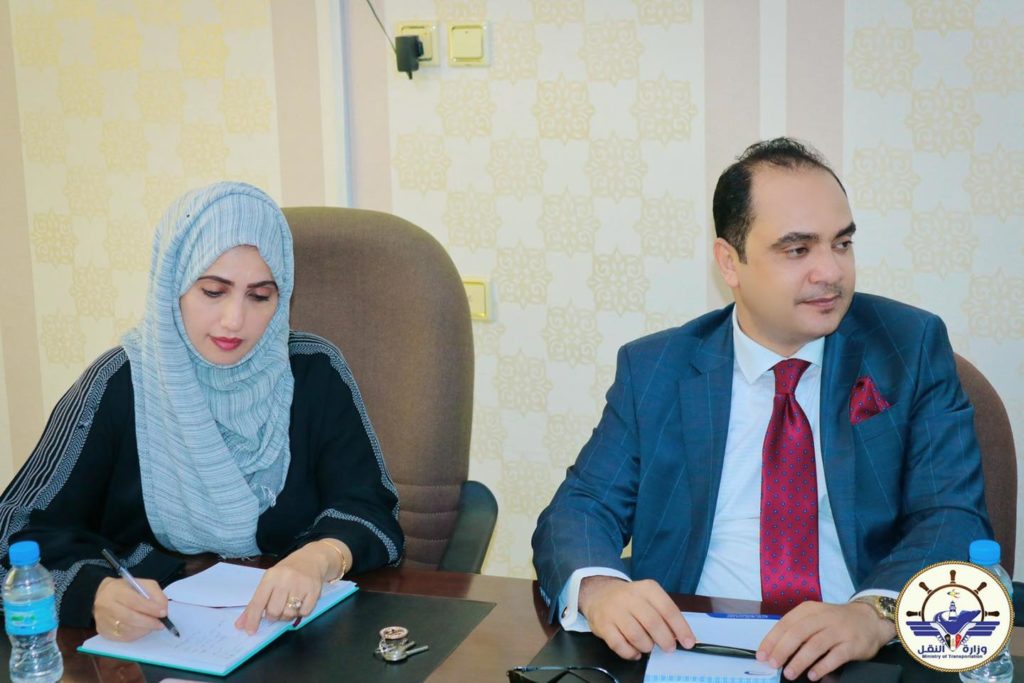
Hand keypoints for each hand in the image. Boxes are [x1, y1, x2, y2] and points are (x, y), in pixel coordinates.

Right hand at [93, 577, 168, 641]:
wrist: (104, 594)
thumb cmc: (127, 589)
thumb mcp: (143, 584)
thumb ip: (155, 594)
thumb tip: (163, 609)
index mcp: (115, 590)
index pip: (134, 601)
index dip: (150, 608)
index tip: (163, 613)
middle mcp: (105, 605)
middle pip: (129, 617)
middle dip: (148, 622)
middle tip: (161, 624)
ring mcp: (102, 620)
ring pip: (126, 629)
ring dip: (143, 629)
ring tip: (153, 626)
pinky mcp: (103, 631)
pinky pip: (122, 637)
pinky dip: (136, 635)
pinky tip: (143, 630)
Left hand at [235, 540, 349, 633]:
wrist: (312, 558)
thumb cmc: (287, 572)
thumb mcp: (270, 580)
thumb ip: (256, 602)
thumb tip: (241, 624)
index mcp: (271, 576)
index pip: (258, 602)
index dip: (252, 618)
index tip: (249, 631)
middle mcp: (285, 580)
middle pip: (274, 611)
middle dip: (273, 616)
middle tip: (276, 611)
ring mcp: (301, 585)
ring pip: (289, 614)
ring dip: (287, 615)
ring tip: (289, 605)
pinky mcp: (314, 591)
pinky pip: (304, 613)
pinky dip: (301, 613)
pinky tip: (301, 603)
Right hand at [578, 576, 695, 659]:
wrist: (599, 593)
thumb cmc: (631, 599)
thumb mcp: (649, 597)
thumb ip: (664, 614)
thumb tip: (682, 637)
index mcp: (647, 589)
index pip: (668, 609)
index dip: (680, 628)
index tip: (689, 643)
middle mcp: (630, 597)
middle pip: (653, 623)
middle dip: (665, 640)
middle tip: (669, 648)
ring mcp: (614, 611)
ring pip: (636, 636)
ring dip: (647, 647)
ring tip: (648, 646)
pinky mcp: (602, 625)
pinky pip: (619, 645)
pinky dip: (630, 653)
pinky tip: (635, 652)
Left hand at [756, 601, 894, 680]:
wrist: (870, 619)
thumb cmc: (835, 621)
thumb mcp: (815, 618)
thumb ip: (797, 630)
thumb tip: (775, 650)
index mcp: (809, 609)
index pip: (786, 623)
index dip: (772, 640)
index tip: (762, 655)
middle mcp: (823, 617)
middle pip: (798, 633)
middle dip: (782, 650)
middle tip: (773, 665)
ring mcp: (839, 630)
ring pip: (815, 645)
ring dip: (800, 661)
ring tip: (789, 673)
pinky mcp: (852, 644)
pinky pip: (835, 656)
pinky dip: (822, 666)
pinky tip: (812, 675)